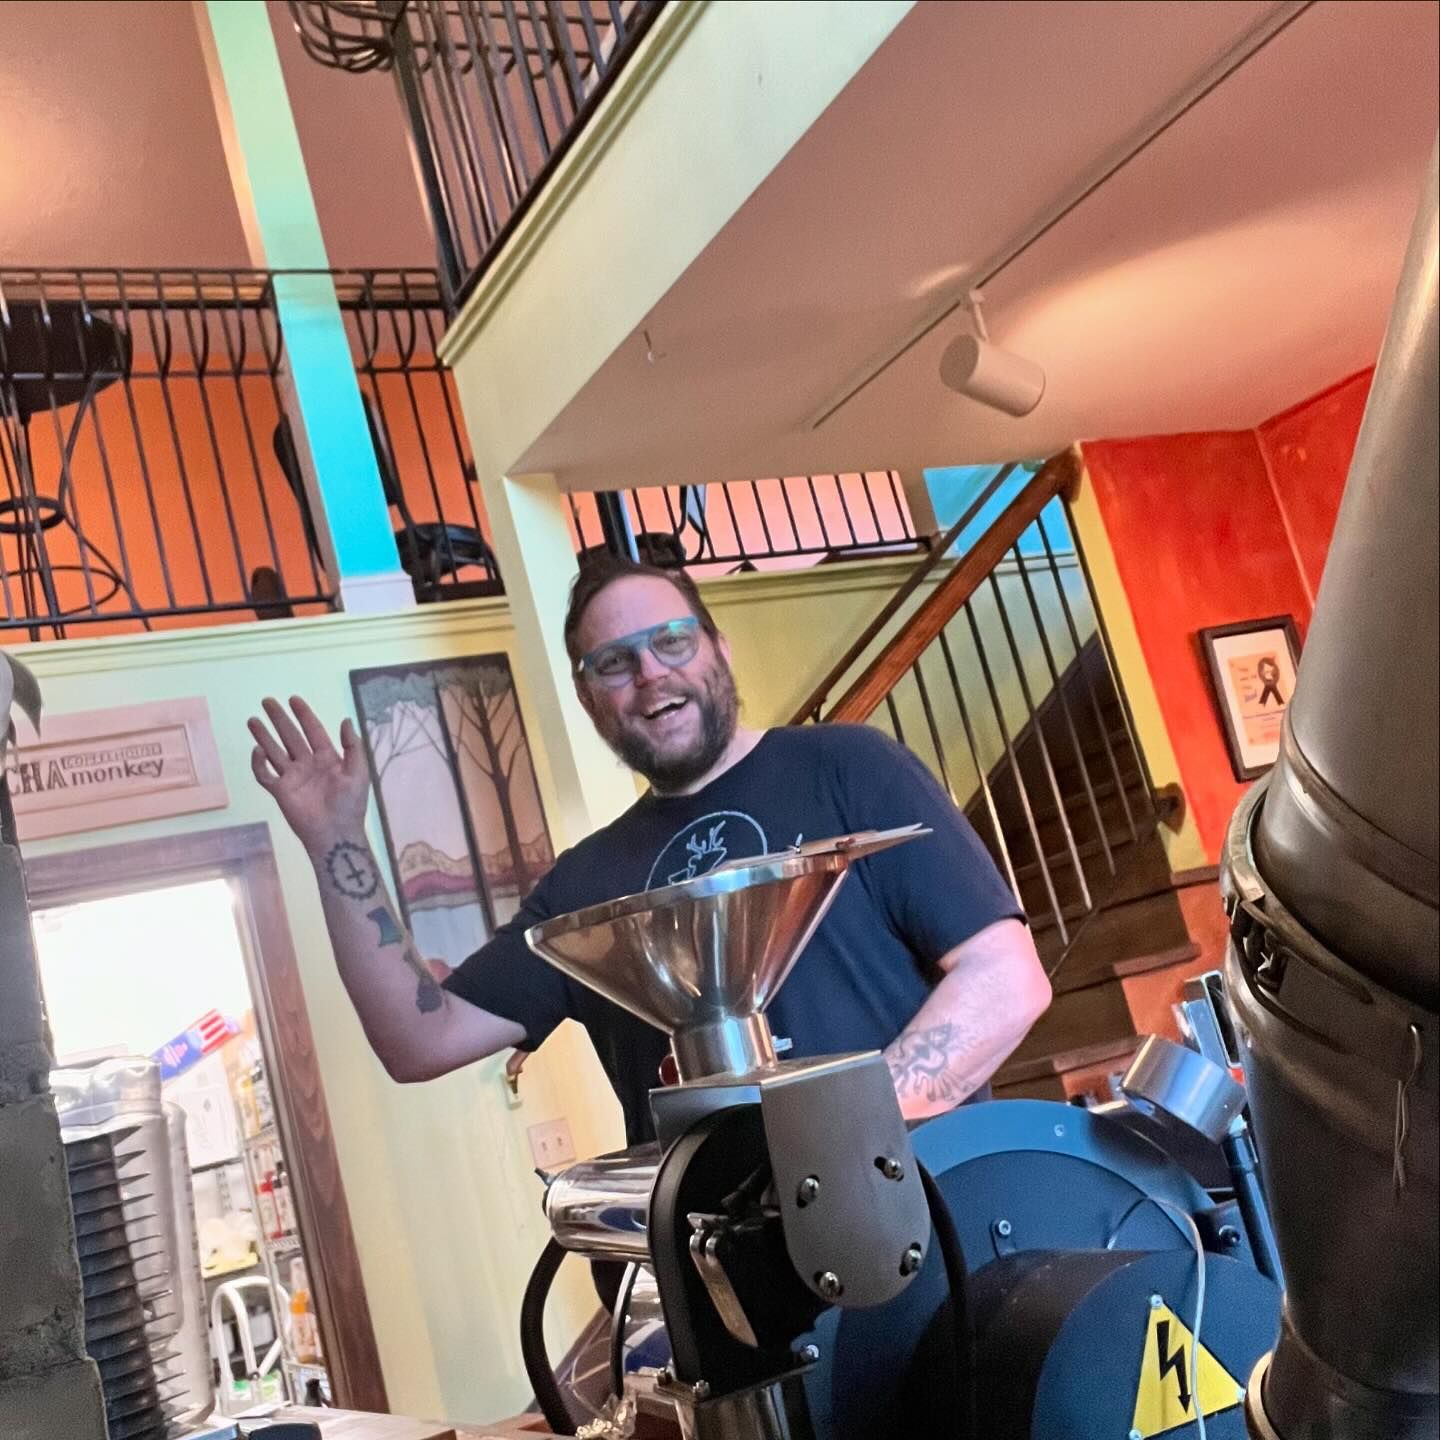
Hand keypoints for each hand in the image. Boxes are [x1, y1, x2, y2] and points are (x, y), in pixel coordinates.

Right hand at [248, 696, 369, 854]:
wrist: (336, 833)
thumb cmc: (351, 805)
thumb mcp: (359, 772)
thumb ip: (353, 746)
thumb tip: (346, 719)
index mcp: (328, 758)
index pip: (313, 731)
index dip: (304, 715)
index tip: (293, 699)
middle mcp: (308, 764)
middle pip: (290, 736)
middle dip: (280, 719)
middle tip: (267, 701)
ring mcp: (293, 777)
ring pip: (274, 751)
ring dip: (264, 736)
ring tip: (253, 720)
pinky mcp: (280, 792)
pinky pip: (265, 775)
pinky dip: (258, 763)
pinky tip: (257, 750)